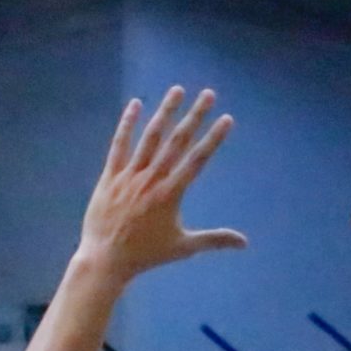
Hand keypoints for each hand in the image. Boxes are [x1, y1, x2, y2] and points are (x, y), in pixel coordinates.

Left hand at [75, 86, 245, 282]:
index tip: (226, 119)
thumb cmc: (147, 255)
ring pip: (150, 137)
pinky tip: (135, 104)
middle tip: (208, 94)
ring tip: (177, 90)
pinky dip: (127, 124)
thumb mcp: (184, 247)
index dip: (213, 138)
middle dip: (195, 116)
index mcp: (171, 194)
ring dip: (165, 112)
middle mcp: (152, 180)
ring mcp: (130, 176)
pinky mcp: (111, 176)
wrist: (107, 259)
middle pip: (177, 141)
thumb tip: (244, 243)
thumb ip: (214, 239)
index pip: (197, 160)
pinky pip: (119, 145)